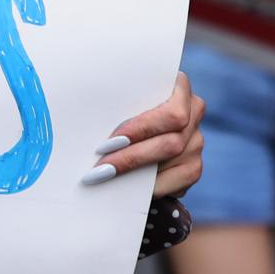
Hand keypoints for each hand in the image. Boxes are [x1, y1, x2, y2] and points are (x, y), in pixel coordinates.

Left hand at [97, 72, 205, 198]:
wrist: (134, 127)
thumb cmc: (119, 107)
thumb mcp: (119, 97)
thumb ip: (115, 102)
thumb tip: (77, 107)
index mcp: (177, 85)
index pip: (171, 111)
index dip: (141, 129)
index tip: (110, 141)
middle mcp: (194, 110)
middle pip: (170, 140)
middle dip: (131, 156)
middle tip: (99, 167)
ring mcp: (197, 139)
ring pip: (173, 160)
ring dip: (137, 171)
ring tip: (103, 176)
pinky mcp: (194, 166)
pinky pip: (179, 180)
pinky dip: (153, 186)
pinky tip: (129, 188)